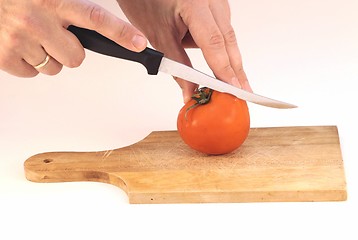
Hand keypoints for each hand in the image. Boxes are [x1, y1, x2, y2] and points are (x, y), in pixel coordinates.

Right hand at [0, 0, 146, 76]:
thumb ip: (73, 5)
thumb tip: (94, 20)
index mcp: (54, 0)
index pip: (96, 18)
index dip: (120, 32)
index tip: (139, 43)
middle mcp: (38, 20)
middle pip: (76, 58)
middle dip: (70, 50)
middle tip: (56, 36)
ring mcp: (20, 39)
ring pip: (54, 68)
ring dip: (49, 56)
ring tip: (34, 37)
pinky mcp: (4, 55)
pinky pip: (32, 73)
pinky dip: (28, 63)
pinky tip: (20, 45)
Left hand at [117, 0, 251, 102]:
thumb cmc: (146, 2)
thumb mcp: (159, 37)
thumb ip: (177, 65)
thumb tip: (190, 90)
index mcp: (194, 4)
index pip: (214, 42)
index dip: (224, 69)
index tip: (231, 88)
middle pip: (228, 39)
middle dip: (235, 69)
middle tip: (242, 91)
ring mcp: (216, 0)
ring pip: (226, 35)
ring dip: (225, 58)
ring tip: (223, 79)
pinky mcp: (215, 5)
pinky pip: (222, 29)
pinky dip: (218, 46)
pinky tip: (215, 59)